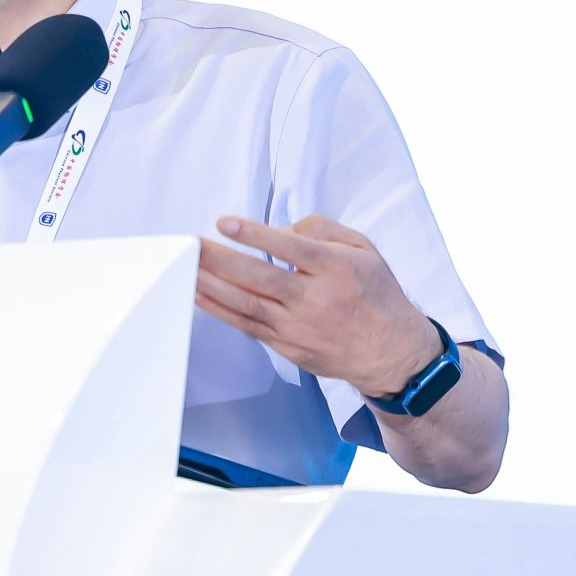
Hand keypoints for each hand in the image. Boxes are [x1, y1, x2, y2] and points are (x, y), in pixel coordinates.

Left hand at [197, 214, 440, 397]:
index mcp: (336, 269)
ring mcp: (298, 327)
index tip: (224, 223)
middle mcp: (315, 299)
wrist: (391, 352)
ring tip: (184, 267)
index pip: (290, 249)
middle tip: (190, 244)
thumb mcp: (363, 249)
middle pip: (260, 278)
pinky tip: (199, 295)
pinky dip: (220, 310)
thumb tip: (280, 229)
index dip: (255, 235)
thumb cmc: (375, 294)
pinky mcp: (288, 347)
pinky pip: (247, 326)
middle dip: (219, 260)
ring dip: (211, 286)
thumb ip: (323, 229)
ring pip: (247, 304)